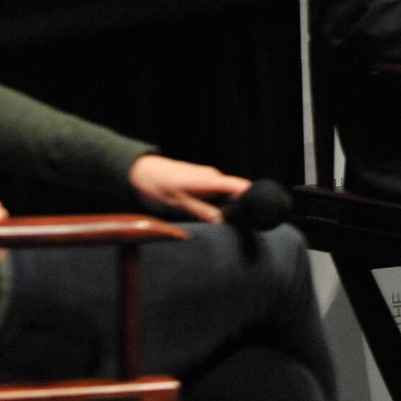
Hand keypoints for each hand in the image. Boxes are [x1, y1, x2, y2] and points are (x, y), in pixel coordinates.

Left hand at [129, 154, 249, 222]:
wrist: (140, 171)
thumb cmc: (158, 186)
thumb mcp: (179, 204)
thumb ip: (202, 212)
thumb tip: (223, 222)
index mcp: (210, 180)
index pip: (240, 187)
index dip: (253, 198)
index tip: (260, 214)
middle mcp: (212, 177)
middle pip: (234, 194)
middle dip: (237, 211)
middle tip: (235, 229)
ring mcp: (206, 178)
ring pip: (223, 196)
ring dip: (222, 210)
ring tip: (218, 226)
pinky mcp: (199, 182)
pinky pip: (213, 195)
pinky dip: (213, 206)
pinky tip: (206, 217)